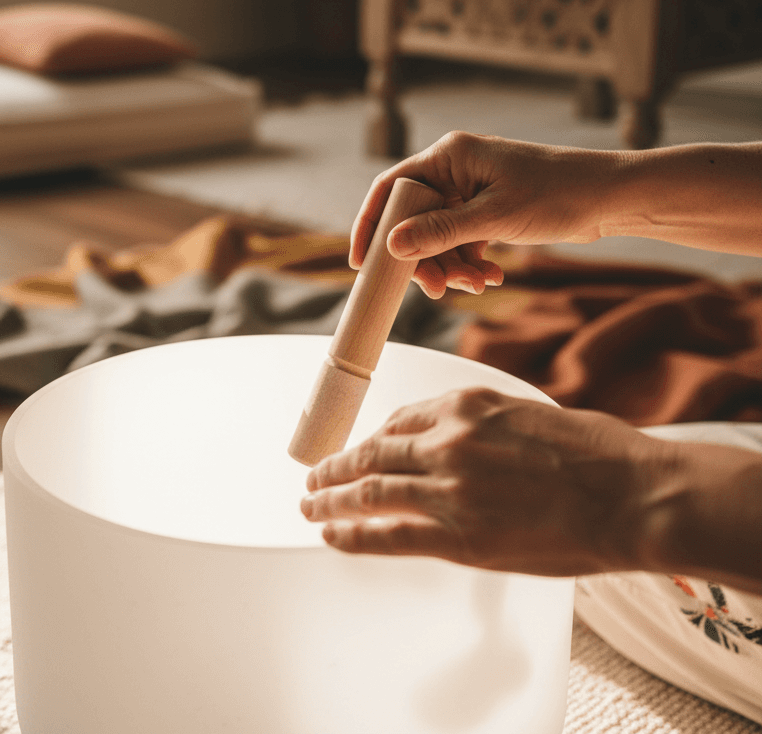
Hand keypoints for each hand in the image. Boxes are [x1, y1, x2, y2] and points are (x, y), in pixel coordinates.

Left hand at [300, 388, 662, 577]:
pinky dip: (354, 535)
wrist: (631, 492)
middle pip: (373, 454)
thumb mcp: (528, 414)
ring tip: (310, 506)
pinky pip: (390, 534)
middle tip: (314, 478)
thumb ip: (484, 427)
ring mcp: (449, 487)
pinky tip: (333, 536)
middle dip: (337, 468)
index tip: (359, 451)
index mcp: (464, 406)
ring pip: (370, 491)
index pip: (398, 422)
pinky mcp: (459, 534)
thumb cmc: (596, 452)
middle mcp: (447, 441)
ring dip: (332, 500)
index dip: (371, 441)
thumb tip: (463, 441)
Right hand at [351, 132, 620, 297]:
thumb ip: (441, 232)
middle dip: (424, 258)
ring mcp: (471, 190)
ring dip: (452, 265)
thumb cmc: (558, 194)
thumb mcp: (494, 218)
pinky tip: (490, 275)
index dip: (372, 225)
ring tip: (478, 285)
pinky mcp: (487, 209)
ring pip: (438, 236)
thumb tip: (392, 246)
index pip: (392, 189)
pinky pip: (461, 240)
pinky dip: (470, 262)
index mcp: (449, 156)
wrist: (610, 197)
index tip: (362, 262)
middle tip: (437, 289)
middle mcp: (455, 169)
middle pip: (414, 219)